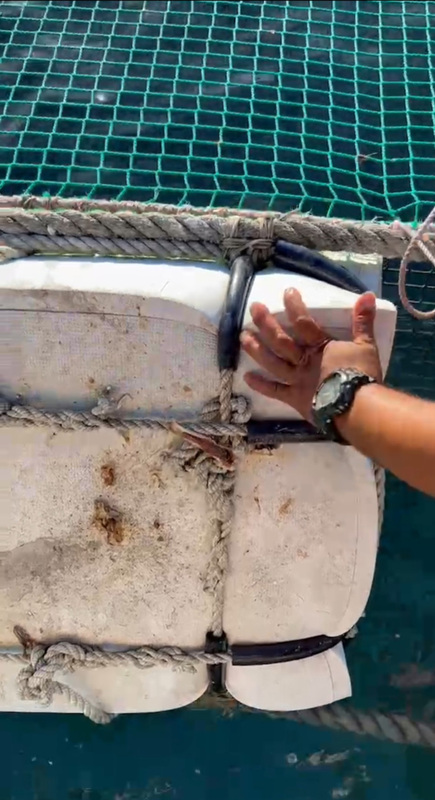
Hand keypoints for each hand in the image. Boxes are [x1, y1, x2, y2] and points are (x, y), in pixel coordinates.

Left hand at [240, 288, 381, 420]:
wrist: (357, 408)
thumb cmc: (363, 375)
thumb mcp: (366, 345)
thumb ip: (363, 320)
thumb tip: (367, 294)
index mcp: (320, 346)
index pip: (304, 322)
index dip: (294, 306)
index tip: (286, 292)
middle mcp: (303, 361)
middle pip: (281, 340)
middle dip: (266, 323)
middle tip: (254, 308)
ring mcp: (296, 380)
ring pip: (272, 362)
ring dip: (256, 349)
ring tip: (243, 337)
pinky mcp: (295, 399)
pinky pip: (274, 391)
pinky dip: (261, 385)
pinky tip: (247, 377)